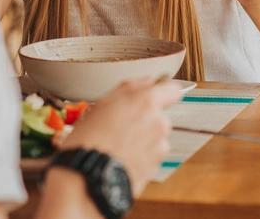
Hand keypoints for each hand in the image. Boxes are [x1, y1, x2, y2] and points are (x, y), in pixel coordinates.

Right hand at [59, 77, 181, 195]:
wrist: (86, 179)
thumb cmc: (89, 140)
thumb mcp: (102, 104)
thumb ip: (130, 88)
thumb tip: (148, 81)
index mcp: (146, 102)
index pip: (172, 89)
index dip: (164, 90)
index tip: (156, 93)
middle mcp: (159, 123)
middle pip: (159, 116)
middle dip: (144, 120)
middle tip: (119, 126)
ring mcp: (159, 147)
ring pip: (154, 137)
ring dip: (141, 140)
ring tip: (116, 145)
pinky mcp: (156, 167)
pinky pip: (150, 156)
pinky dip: (139, 157)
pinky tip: (120, 158)